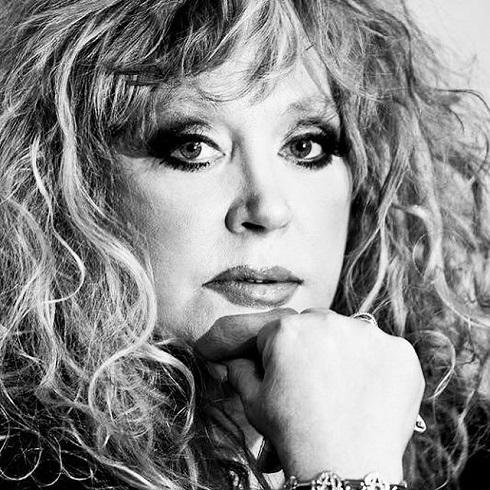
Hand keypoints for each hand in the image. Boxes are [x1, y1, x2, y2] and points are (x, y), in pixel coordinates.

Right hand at [196, 308, 424, 480]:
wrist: (344, 467)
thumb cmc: (294, 433)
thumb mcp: (254, 402)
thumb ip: (241, 372)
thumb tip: (236, 361)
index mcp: (288, 329)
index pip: (277, 332)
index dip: (279, 356)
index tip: (288, 377)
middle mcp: (328, 321)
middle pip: (315, 325)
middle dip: (312, 347)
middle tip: (317, 384)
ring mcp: (368, 334)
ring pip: (350, 334)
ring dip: (346, 352)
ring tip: (344, 390)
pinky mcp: (399, 351)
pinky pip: (383, 351)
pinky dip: (378, 367)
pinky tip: (370, 393)